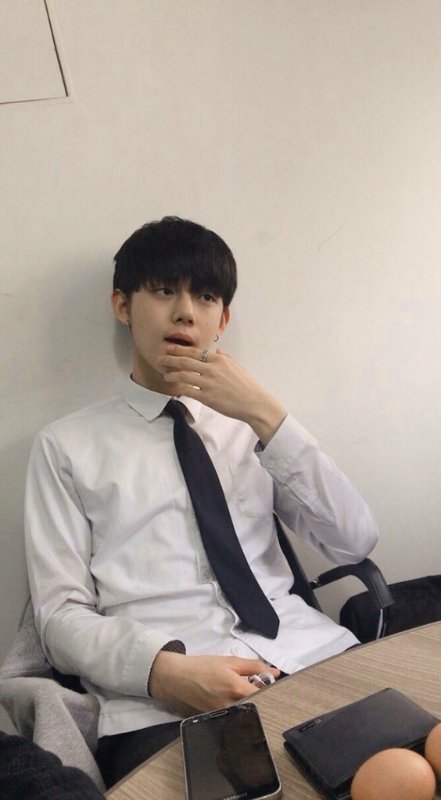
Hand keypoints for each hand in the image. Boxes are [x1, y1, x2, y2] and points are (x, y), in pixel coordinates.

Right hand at [149, 652, 279, 715]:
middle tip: (254, 684)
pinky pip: (235, 715)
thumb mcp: (230, 661)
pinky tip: (231, 697)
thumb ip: (254, 666)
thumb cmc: (204, 666)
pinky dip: (238, 706)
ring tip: (240, 690)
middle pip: (256, 704)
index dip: (269, 687)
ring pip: (246, 711)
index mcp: (238, 690)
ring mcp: (225, 716)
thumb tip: (274, 672)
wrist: (178, 678)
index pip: (264, 693)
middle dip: (259, 695)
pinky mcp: (218, 720)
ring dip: (249, 701)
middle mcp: (233, 707)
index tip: (267, 680)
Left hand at [157, 345, 285, 444]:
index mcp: (219, 360)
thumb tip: (218, 350)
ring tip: (165, 375)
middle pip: (185, 361)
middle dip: (169, 359)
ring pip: (184, 375)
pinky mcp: (207, 397)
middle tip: (159, 359)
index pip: (194, 352)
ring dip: (171, 374)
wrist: (254, 403)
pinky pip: (188, 391)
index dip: (179, 350)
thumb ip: (225, 357)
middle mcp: (212, 369)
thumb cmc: (247, 385)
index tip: (169, 349)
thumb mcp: (237, 366)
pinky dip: (179, 389)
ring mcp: (209, 383)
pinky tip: (174, 389)